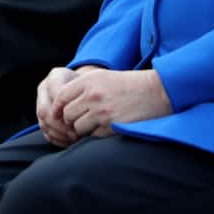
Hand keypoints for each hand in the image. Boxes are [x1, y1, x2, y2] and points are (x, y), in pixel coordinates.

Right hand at [36, 66, 102, 146]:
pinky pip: (45, 131)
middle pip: (45, 111)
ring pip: (44, 123)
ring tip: (75, 138)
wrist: (85, 88)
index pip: (56, 96)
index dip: (67, 110)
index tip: (81, 119)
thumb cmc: (91, 87)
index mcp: (56, 76)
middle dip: (61, 126)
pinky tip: (69, 141)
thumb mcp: (91, 84)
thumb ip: (88, 94)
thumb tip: (88, 115)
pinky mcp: (42, 117)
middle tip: (76, 134)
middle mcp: (44, 88)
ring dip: (60, 134)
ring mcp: (41, 103)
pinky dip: (57, 139)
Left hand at [57, 69, 172, 137]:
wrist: (155, 91)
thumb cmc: (127, 84)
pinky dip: (96, 134)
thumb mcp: (102, 77)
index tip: (59, 114)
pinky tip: (106, 127)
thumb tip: (60, 103)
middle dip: (71, 119)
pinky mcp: (111, 126)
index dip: (58, 107)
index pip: (61, 96)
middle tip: (80, 120)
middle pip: (67, 114)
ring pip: (78, 127)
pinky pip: (92, 135)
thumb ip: (80, 87)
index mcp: (88, 81)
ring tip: (95, 123)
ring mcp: (101, 112)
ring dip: (83, 128)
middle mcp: (92, 95)